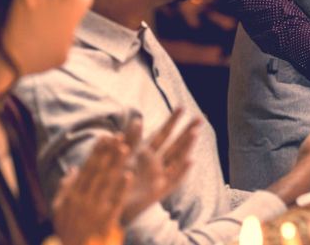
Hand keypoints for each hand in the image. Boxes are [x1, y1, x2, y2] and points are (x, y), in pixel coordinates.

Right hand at [52, 134, 129, 244]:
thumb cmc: (67, 229)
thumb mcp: (59, 208)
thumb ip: (65, 187)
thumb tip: (73, 167)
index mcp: (73, 194)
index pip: (87, 167)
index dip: (97, 151)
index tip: (105, 136)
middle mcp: (84, 199)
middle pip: (98, 170)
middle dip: (108, 152)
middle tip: (119, 135)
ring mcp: (95, 209)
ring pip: (107, 181)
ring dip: (116, 164)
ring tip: (125, 148)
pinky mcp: (107, 220)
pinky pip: (116, 201)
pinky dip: (122, 188)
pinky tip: (129, 175)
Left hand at [118, 110, 200, 224]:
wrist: (108, 202)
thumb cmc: (114, 180)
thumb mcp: (121, 156)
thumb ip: (131, 139)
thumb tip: (139, 119)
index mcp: (147, 153)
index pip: (163, 134)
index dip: (172, 121)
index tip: (181, 107)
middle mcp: (157, 163)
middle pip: (176, 144)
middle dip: (187, 130)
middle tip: (200, 117)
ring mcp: (159, 176)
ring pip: (177, 158)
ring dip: (186, 146)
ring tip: (195, 133)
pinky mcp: (159, 190)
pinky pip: (174, 179)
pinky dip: (182, 170)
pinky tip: (190, 160)